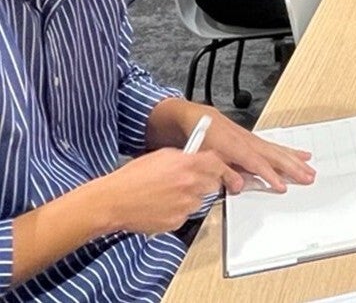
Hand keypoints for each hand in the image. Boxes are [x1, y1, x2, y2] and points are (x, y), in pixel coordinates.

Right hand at [97, 148, 239, 234]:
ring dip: (190, 198)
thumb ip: (185, 156)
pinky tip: (162, 206)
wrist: (113, 202)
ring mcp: (185, 204)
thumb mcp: (161, 156)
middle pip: (213, 184)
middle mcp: (190, 184)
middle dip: (205, 183)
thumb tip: (198, 157)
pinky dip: (178, 212)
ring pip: (200, 201)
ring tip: (167, 195)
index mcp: (187, 164)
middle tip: (189, 183)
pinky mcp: (178, 221)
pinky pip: (186, 215)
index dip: (220, 166)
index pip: (218, 163)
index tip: (220, 170)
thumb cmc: (131, 178)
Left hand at [198, 113, 314, 193]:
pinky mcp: (256, 140)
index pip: (258, 164)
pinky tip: (301, 155)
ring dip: (296, 160)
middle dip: (293, 167)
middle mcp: (249, 142)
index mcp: (236, 148)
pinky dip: (291, 151)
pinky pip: (277, 146)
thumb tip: (239, 185)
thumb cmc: (202, 138)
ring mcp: (255, 140)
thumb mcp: (206, 159)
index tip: (282, 186)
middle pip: (275, 156)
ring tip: (310, 169)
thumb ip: (224, 173)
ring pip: (279, 150)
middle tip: (308, 177)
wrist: (199, 119)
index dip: (271, 176)